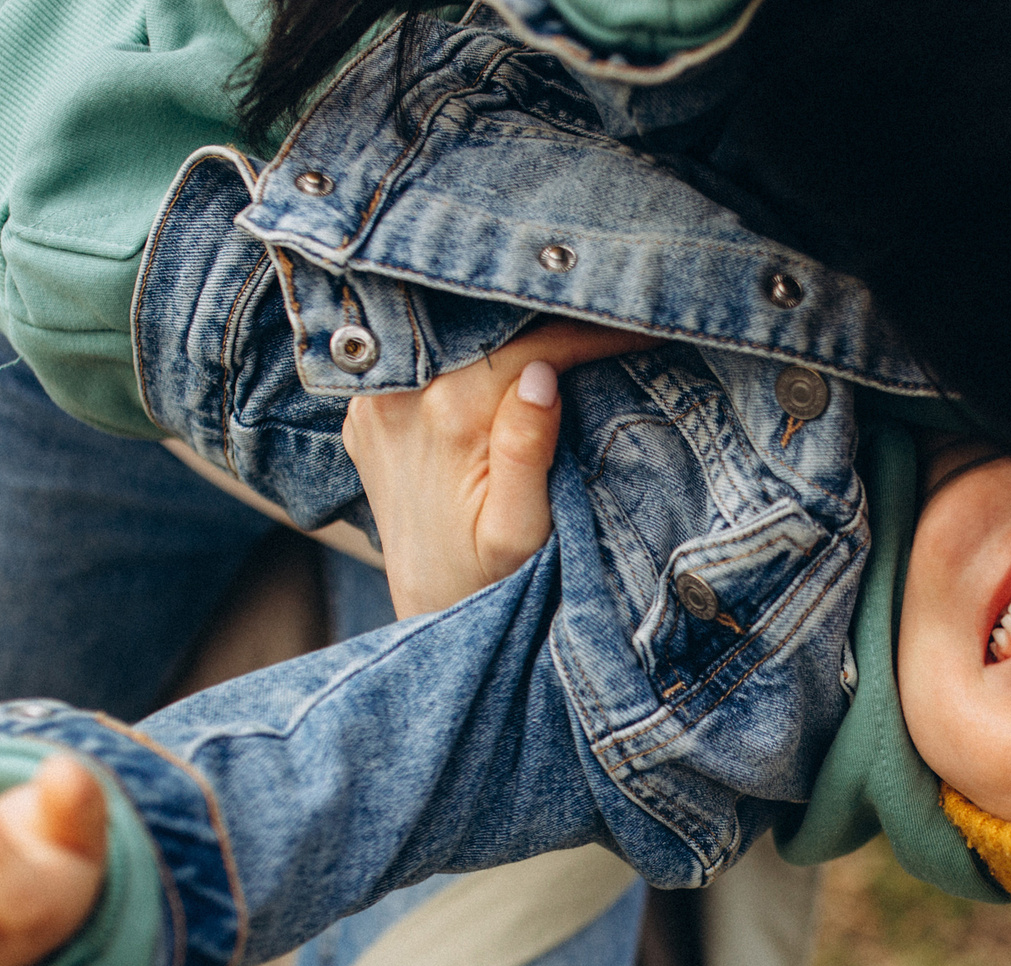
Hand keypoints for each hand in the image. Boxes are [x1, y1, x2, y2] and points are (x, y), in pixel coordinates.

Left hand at [343, 319, 659, 617]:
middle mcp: (395, 396)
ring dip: (502, 328)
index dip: (588, 332)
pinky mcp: (367, 412)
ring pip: (449, 336)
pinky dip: (462, 354)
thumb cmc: (488, 583)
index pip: (528, 348)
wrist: (430, 616)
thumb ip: (526, 451)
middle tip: (602, 304)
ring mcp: (372, 401)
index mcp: (444, 418)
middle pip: (482, 327)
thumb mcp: (520, 531)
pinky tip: (497, 354)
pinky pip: (419, 361)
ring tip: (558, 317)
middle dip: (543, 313)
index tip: (644, 324)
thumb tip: (540, 375)